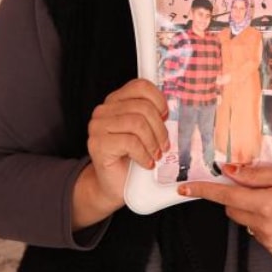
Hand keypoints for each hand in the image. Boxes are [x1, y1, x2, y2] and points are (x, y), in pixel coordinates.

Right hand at [73, 79, 169, 229]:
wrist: (113, 185)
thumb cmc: (132, 158)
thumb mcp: (145, 132)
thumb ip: (152, 116)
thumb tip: (173, 109)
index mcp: (116, 101)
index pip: (140, 86)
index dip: (158, 100)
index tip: (166, 117)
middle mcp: (104, 110)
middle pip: (142, 107)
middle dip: (159, 128)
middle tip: (164, 145)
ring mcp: (98, 126)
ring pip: (137, 123)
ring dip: (152, 142)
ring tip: (156, 155)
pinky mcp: (98, 144)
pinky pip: (130, 142)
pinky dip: (143, 154)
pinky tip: (146, 163)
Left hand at [178, 164, 271, 255]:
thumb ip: (255, 174)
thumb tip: (229, 172)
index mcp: (266, 204)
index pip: (225, 198)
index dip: (203, 191)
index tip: (185, 188)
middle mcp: (265, 226)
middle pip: (232, 209)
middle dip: (237, 196)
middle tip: (257, 185)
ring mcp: (269, 240)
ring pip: (244, 220)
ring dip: (251, 208)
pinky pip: (256, 231)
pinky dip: (261, 220)